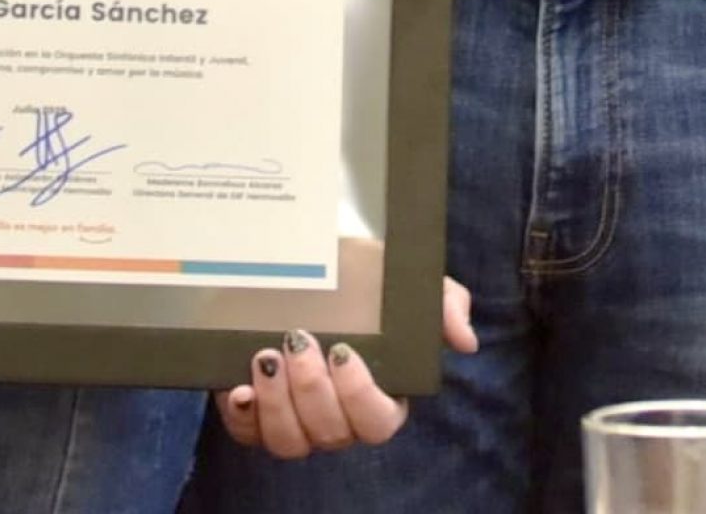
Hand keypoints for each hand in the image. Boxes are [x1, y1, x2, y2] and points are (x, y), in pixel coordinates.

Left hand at [213, 278, 475, 457]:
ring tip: (266, 357)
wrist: (307, 264)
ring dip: (278, 404)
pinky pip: (249, 435)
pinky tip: (240, 388)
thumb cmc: (361, 276)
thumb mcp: (404, 280)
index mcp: (379, 396)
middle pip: (330, 434)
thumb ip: (442, 306)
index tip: (342, 352)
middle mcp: (338, 418)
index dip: (359, 396)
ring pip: (289, 442)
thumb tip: (465, 341)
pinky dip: (244, 417)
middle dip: (312, 391)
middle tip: (298, 341)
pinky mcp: (257, 415)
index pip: (377, 423)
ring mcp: (296, 421)